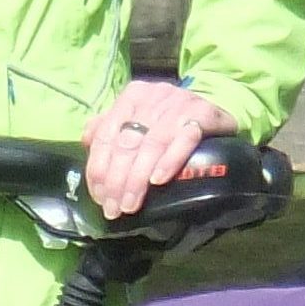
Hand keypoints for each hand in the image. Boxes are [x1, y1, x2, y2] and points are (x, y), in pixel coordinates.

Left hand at [83, 81, 237, 218]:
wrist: (218, 106)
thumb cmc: (172, 119)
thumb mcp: (139, 118)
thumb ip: (111, 128)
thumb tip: (86, 142)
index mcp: (132, 96)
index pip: (106, 135)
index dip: (98, 168)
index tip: (99, 197)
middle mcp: (153, 96)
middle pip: (127, 142)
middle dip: (116, 180)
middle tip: (114, 209)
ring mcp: (179, 104)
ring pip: (151, 144)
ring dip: (138, 178)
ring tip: (131, 205)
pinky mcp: (204, 114)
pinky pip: (185, 138)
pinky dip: (169, 161)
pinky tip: (158, 181)